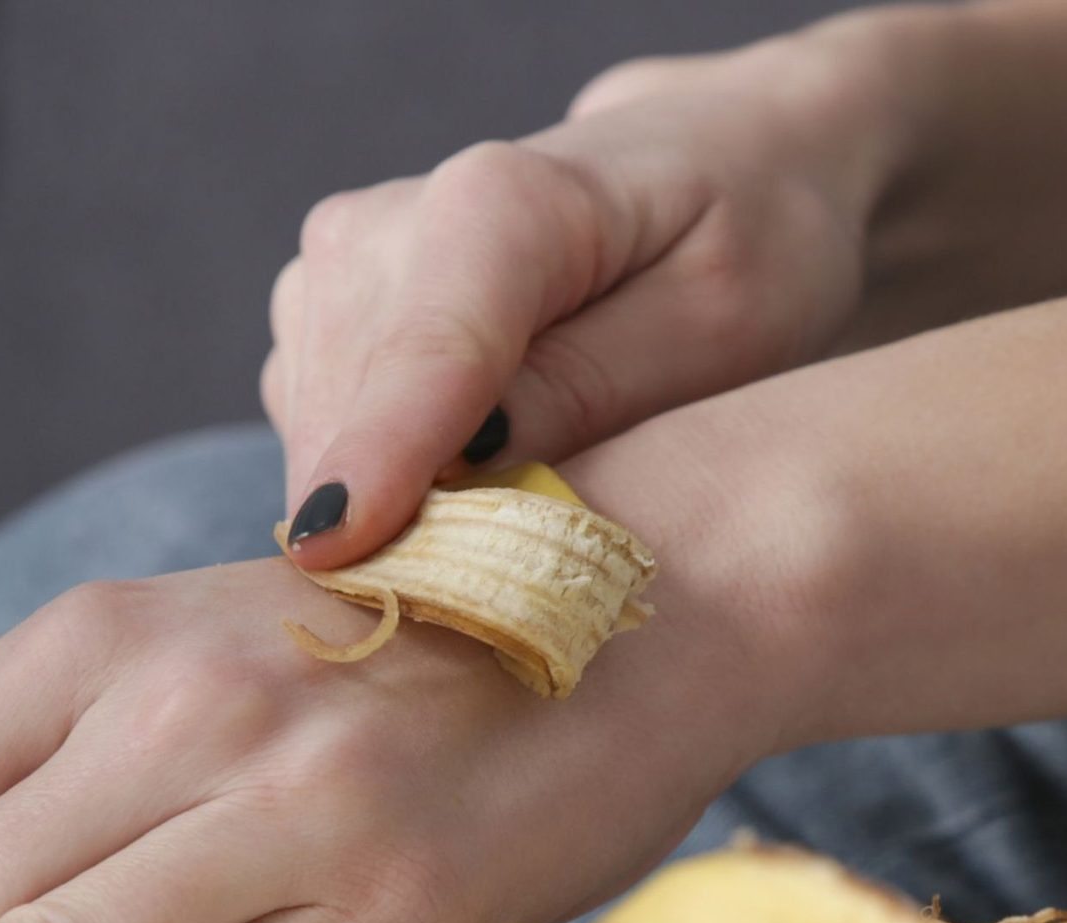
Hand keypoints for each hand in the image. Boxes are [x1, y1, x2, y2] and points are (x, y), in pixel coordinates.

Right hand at [265, 31, 899, 567]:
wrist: (718, 169)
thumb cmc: (746, 241)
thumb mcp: (725, 319)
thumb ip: (599, 385)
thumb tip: (471, 461)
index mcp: (502, 202)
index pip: (428, 348)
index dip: (381, 453)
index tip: (335, 551)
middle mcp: (385, 224)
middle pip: (354, 417)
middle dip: (404, 527)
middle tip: (519, 609)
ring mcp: (336, 274)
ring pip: (323, 446)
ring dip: (395, 519)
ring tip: (520, 538)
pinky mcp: (319, 324)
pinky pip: (325, 447)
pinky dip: (389, 495)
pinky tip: (479, 499)